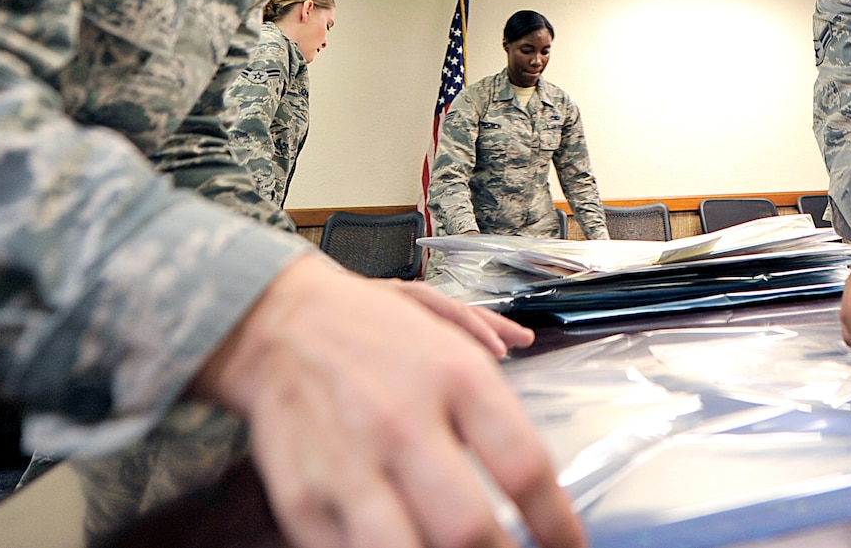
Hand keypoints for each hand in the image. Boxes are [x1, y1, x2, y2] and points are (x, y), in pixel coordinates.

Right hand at [193, 254, 582, 547]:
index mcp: (455, 377)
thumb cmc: (377, 336)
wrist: (281, 326)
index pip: (524, 467)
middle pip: (469, 528)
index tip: (569, 547)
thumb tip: (534, 416)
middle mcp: (403, 422)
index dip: (557, 525)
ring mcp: (349, 466)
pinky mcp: (304, 501)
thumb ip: (497, 395)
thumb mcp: (451, 338)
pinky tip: (408, 547)